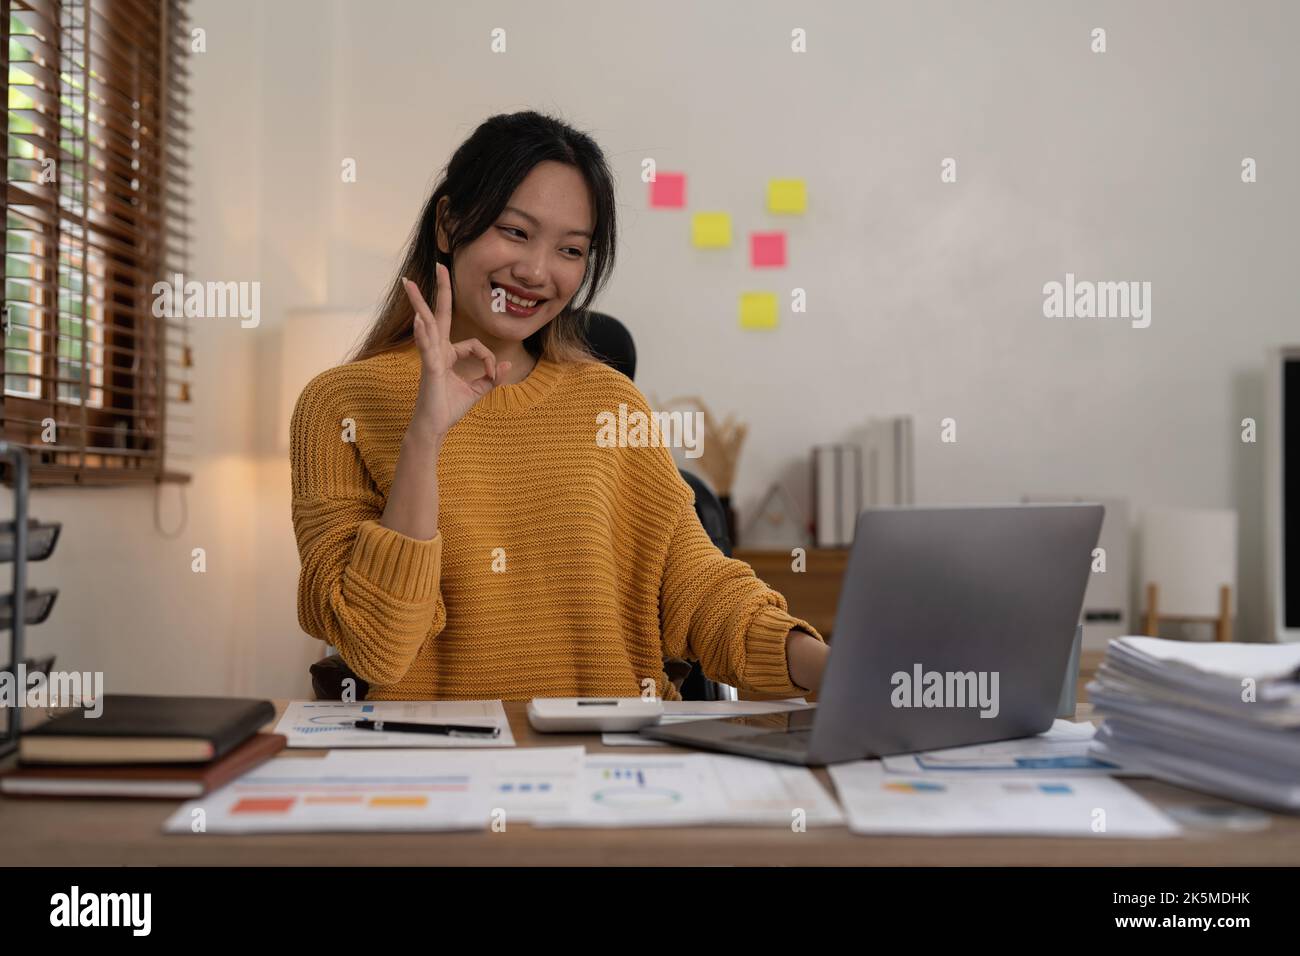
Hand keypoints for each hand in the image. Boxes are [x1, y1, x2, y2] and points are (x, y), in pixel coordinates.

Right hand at [402, 263, 510, 438]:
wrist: (434, 427)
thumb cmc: (449, 408)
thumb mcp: (477, 390)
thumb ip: (492, 377)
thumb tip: (507, 365)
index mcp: (448, 354)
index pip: (475, 345)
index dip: (490, 360)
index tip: (494, 376)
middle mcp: (438, 351)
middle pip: (439, 315)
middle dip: (440, 290)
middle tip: (439, 266)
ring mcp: (431, 357)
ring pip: (427, 324)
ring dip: (419, 302)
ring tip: (409, 283)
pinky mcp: (430, 368)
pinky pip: (426, 347)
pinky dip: (423, 333)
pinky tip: (420, 319)